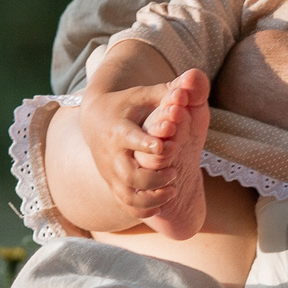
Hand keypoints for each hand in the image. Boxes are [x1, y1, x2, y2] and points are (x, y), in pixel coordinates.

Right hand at [76, 76, 197, 226]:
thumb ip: (167, 90)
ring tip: (171, 189)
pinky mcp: (112, 184)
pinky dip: (142, 209)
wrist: (95, 120)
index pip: (130, 141)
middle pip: (129, 174)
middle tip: (174, 173)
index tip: (166, 148)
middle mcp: (112, 154)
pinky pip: (125, 205)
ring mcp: (111, 172)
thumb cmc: (127, 104)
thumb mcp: (143, 94)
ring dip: (150, 197)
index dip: (147, 146)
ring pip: (127, 194)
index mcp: (119, 129)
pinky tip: (161, 204)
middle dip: (153, 178)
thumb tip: (192, 77)